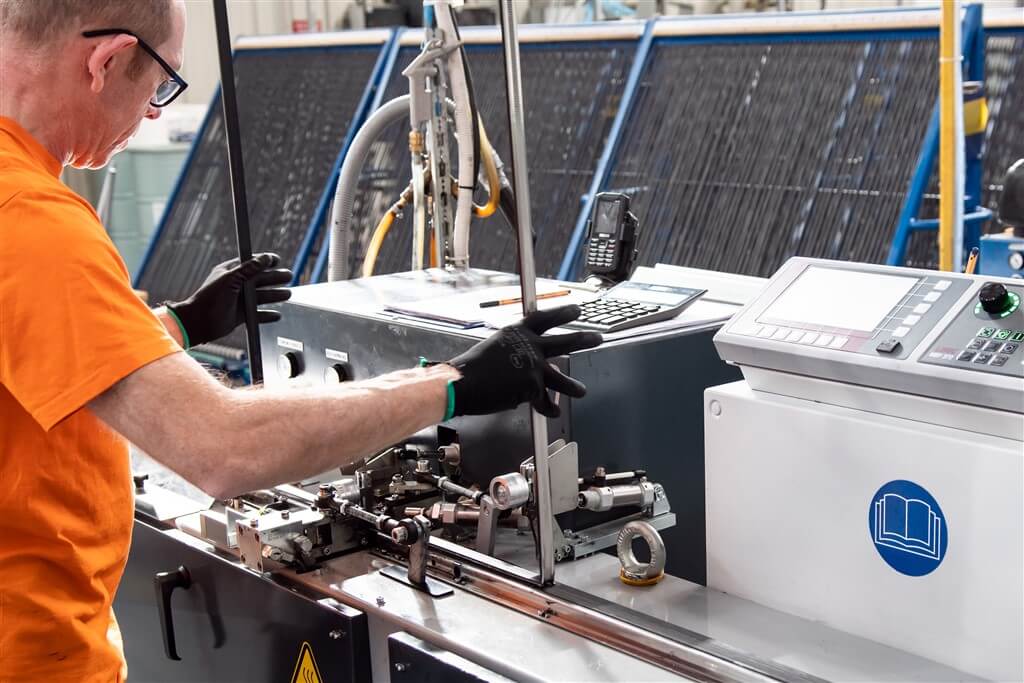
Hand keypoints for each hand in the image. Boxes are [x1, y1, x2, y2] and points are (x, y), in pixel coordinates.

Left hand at [166, 253, 291, 347]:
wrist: (198, 323)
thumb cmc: (209, 298)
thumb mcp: (230, 279)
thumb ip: (249, 268)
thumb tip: (265, 258)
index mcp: (230, 272)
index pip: (251, 263)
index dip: (265, 261)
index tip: (277, 260)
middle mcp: (235, 285)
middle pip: (260, 280)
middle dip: (274, 278)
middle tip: (288, 276)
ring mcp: (238, 301)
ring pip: (261, 297)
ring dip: (274, 295)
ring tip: (287, 294)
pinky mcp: (239, 315)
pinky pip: (257, 314)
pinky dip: (267, 315)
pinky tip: (276, 315)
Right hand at [446, 305, 601, 417]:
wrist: (462, 383)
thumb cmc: (472, 368)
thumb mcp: (496, 350)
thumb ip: (518, 354)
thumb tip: (537, 367)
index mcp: (517, 332)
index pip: (544, 318)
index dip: (562, 313)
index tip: (576, 311)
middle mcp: (530, 345)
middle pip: (564, 341)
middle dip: (584, 340)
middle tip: (597, 338)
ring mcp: (533, 366)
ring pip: (562, 379)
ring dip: (574, 387)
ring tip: (581, 391)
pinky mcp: (533, 387)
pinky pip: (544, 401)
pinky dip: (548, 409)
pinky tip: (554, 412)